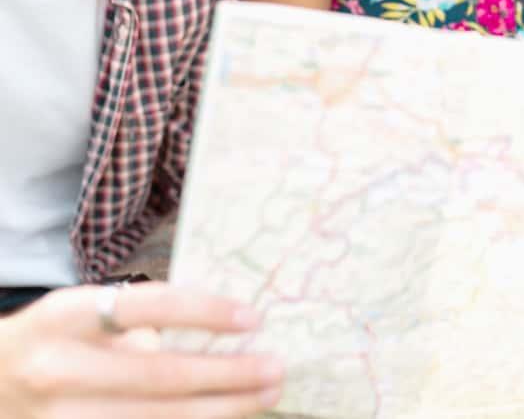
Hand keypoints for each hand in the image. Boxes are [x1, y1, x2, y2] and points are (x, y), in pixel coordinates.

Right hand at [0, 282, 282, 418]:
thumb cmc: (57, 338)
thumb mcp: (86, 312)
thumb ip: (139, 320)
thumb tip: (224, 327)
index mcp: (67, 316)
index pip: (148, 306)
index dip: (204, 312)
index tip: (253, 318)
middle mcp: (59, 369)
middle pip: (159, 378)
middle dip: (227, 375)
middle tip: (275, 368)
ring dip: (220, 411)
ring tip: (264, 395)